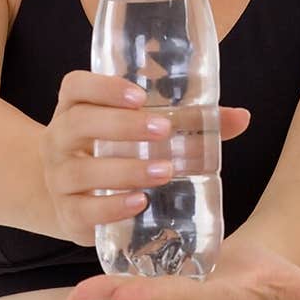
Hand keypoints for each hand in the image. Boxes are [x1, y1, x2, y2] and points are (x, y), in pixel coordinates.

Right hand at [39, 69, 250, 246]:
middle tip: (163, 131)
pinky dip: (110, 208)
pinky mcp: (66, 214)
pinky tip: (139, 202)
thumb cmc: (113, 148)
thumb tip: (241, 117)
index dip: (103, 86)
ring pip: (80, 170)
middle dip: (121, 126)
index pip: (76, 86)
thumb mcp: (138, 127)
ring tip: (163, 171)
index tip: (140, 94)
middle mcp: (59, 137)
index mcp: (75, 106)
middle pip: (78, 123)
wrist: (67, 193)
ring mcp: (58, 177)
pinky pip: (81, 211)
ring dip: (124, 170)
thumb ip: (188, 121)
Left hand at [65, 230, 299, 299]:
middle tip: (83, 297)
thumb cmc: (272, 274)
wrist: (258, 280)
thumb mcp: (289, 279)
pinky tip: (82, 291)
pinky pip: (130, 299)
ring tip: (74, 298)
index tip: (125, 293)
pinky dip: (106, 296)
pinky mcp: (162, 297)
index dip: (152, 296)